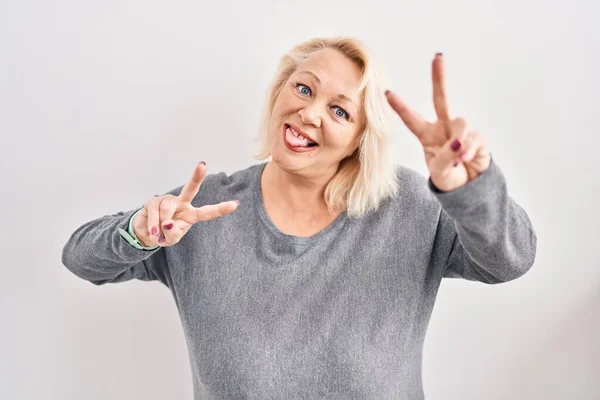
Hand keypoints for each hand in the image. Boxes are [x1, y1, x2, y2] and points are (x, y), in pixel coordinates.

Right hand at [133, 162, 239, 246]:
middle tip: (202, 164)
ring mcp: (168, 201)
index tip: (235, 204)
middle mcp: (182, 203)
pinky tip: (153, 231)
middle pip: (190, 189)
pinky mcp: (153, 201)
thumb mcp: (171, 240)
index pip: (207, 212)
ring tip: (158, 233)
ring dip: (161, 225)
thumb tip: (168, 222)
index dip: (221, 209)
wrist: (146, 233)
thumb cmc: (164, 235)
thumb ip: (173, 233)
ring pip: (167, 209)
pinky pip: (155, 213)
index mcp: (192, 215)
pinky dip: (153, 226)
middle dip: (196, 177)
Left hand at [385, 53, 490, 191]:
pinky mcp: (477, 136)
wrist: (470, 188)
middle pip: (441, 98)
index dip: (400, 106)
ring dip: (459, 141)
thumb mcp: (439, 173)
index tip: (386, 92)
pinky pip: (473, 137)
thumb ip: (444, 158)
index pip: (411, 118)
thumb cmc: (448, 178)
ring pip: (461, 123)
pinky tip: (467, 159)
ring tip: (459, 159)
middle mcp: (443, 127)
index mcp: (426, 135)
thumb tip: (458, 143)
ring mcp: (460, 130)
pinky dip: (469, 150)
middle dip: (439, 77)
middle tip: (438, 56)